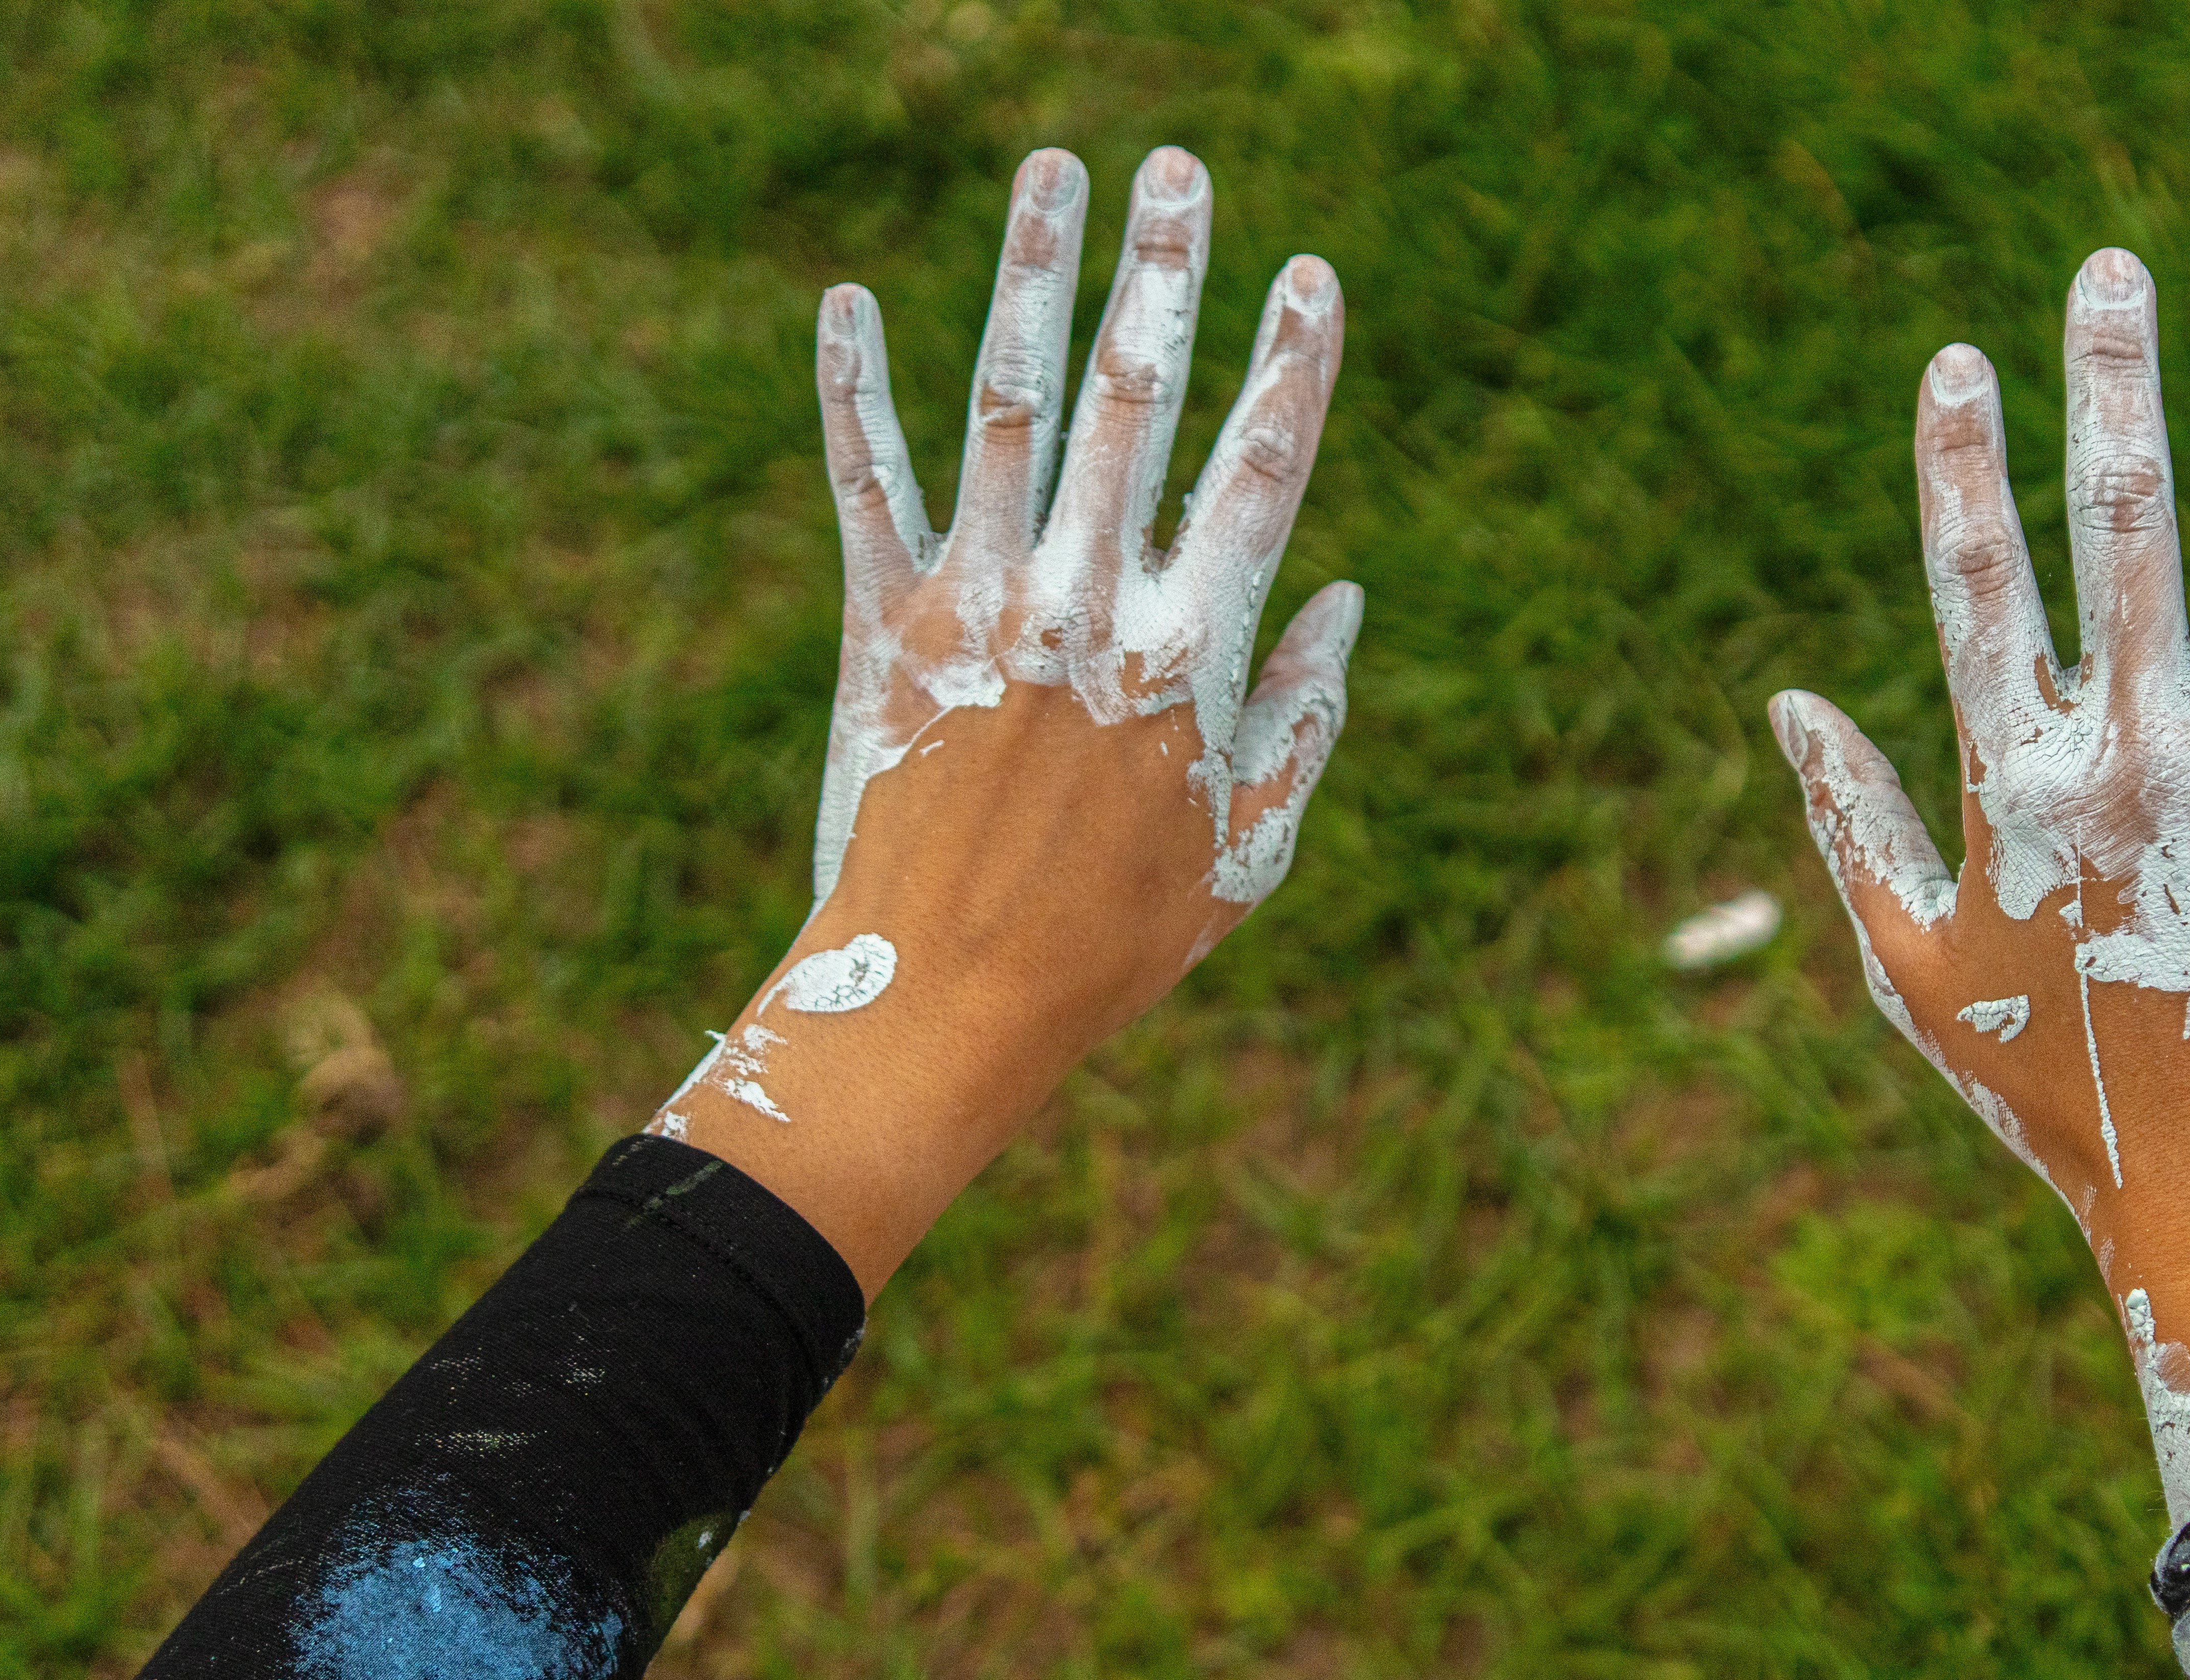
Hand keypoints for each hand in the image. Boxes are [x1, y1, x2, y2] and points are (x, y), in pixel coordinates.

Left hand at [657, 146, 1357, 1296]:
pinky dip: (856, 388)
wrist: (939, 1006)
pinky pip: (866, 482)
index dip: (1292, 365)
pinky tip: (847, 298)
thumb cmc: (1112, 947)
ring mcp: (976, 603)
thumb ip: (1303, 723)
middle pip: (1136, 397)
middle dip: (1166, 270)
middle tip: (1181, 164)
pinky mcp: (882, 627)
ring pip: (1008, 399)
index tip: (1311, 274)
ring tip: (1051, 168)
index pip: (1258, 471)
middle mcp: (1083, 600)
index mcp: (1186, 652)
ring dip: (1029, 273)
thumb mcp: (1247, 853)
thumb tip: (1342, 603)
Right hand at [1772, 249, 2189, 1525]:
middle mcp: (2134, 751)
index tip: (1963, 359)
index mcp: (2014, 785)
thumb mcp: (1912, 970)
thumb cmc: (2049, 1093)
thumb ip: (1848, 826)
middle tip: (2113, 269)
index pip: (1976, 575)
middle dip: (2111, 379)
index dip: (1964, 456)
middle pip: (2119, 520)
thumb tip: (1786, 699)